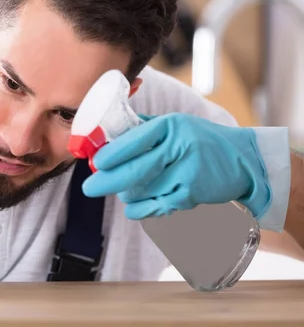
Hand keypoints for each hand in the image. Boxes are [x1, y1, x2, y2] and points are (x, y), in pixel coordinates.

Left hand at [82, 113, 270, 219]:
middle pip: (135, 170)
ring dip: (126, 194)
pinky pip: (156, 206)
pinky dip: (140, 209)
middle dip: (107, 181)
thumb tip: (106, 135)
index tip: (95, 162)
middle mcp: (179, 148)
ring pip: (143, 191)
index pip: (134, 139)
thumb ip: (143, 128)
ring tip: (122, 190)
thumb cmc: (201, 140)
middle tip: (89, 188)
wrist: (243, 159)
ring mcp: (187, 174)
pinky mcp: (192, 195)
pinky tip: (133, 206)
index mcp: (171, 126)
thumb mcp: (175, 124)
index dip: (112, 154)